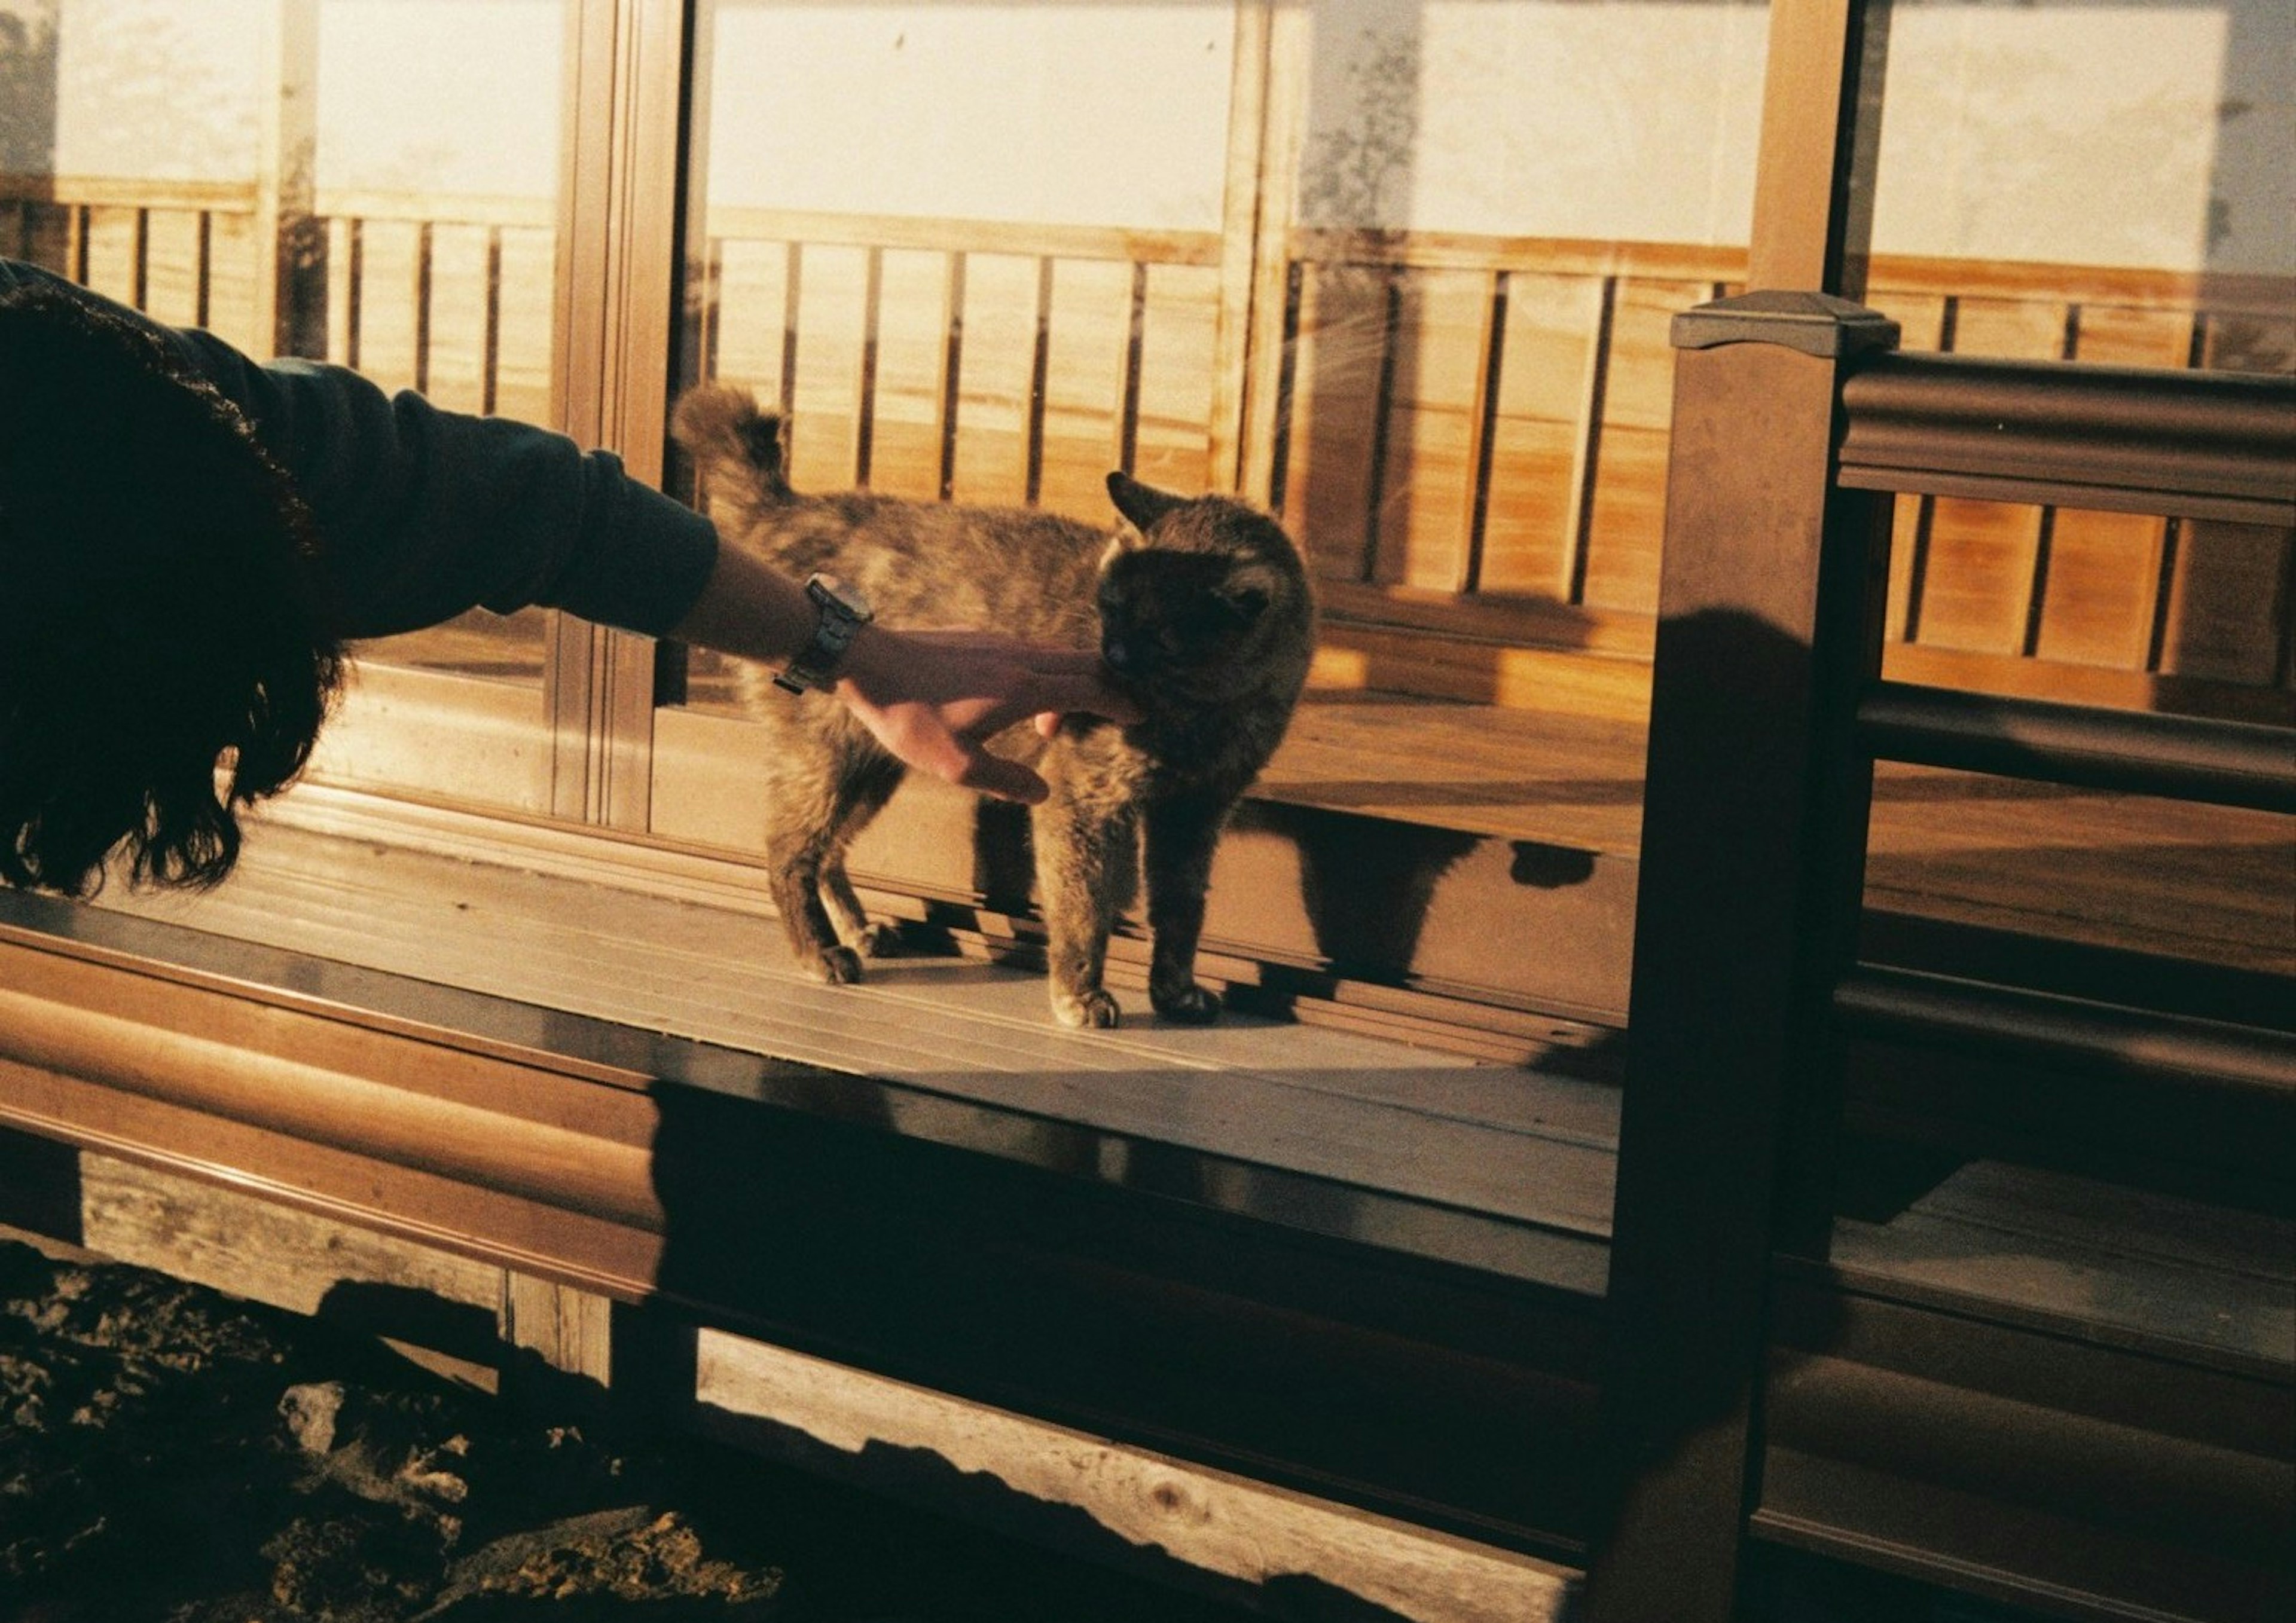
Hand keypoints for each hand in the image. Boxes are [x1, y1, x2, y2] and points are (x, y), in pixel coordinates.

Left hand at [833, 625, 1140, 802]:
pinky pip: (1033, 650)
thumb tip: (1043, 793)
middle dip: (1110, 685)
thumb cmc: (910, 718)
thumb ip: (1006, 781)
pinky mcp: (982, 637)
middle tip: (1123, 707)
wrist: (868, 664)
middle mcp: (1020, 658)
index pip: (1089, 691)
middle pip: (1086, 663)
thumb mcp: (957, 766)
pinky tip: (1022, 699)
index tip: (1140, 715)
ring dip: (1074, 682)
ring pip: (1059, 655)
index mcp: (1022, 690)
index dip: (1120, 703)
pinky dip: (1048, 672)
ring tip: (1055, 723)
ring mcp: (1001, 641)